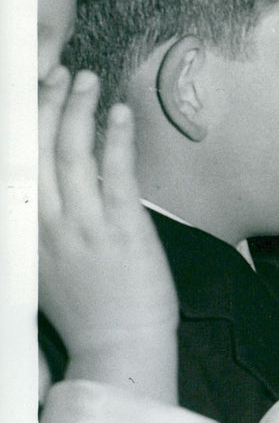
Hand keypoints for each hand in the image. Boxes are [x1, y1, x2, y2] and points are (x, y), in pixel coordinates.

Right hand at [38, 67, 178, 401]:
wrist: (118, 350)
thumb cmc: (87, 311)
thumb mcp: (42, 268)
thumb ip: (34, 227)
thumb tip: (36, 188)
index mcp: (22, 234)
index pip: (11, 167)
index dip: (16, 125)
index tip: (23, 94)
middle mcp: (43, 226)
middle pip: (35, 151)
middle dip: (43, 105)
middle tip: (55, 73)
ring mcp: (83, 226)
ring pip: (72, 154)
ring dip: (77, 110)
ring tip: (85, 81)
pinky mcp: (122, 230)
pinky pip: (116, 174)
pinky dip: (116, 139)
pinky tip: (120, 113)